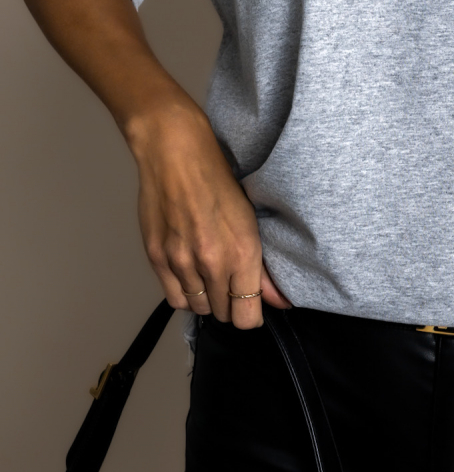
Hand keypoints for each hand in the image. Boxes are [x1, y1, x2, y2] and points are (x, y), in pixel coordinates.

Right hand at [127, 96, 290, 327]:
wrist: (176, 154)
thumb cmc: (220, 181)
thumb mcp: (251, 221)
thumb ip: (261, 269)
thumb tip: (279, 302)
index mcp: (242, 253)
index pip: (247, 317)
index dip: (250, 314)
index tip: (250, 303)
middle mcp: (211, 263)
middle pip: (222, 314)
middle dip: (230, 304)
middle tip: (230, 282)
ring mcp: (181, 262)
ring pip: (198, 307)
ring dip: (207, 298)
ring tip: (209, 274)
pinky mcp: (157, 258)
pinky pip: (174, 297)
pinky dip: (185, 292)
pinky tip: (190, 272)